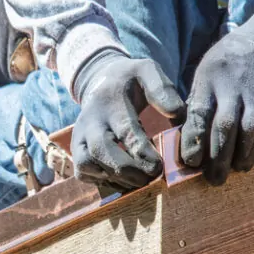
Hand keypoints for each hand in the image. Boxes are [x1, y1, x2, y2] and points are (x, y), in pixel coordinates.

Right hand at [71, 52, 185, 190]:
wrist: (100, 81)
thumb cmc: (130, 81)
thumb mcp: (147, 71)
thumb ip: (162, 89)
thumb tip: (176, 113)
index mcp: (110, 102)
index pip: (124, 130)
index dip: (141, 151)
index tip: (158, 166)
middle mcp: (90, 121)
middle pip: (99, 150)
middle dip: (126, 170)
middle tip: (150, 178)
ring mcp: (79, 136)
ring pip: (87, 165)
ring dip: (114, 178)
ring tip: (139, 181)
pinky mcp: (76, 150)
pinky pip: (82, 173)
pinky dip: (102, 181)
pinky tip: (124, 180)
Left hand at [180, 0, 253, 184]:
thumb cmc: (230, 60)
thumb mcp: (206, 71)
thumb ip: (198, 101)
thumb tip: (186, 137)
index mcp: (210, 80)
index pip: (199, 114)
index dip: (194, 140)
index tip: (190, 162)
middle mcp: (234, 89)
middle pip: (226, 128)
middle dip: (219, 158)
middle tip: (214, 180)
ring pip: (252, 132)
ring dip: (244, 156)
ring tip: (237, 170)